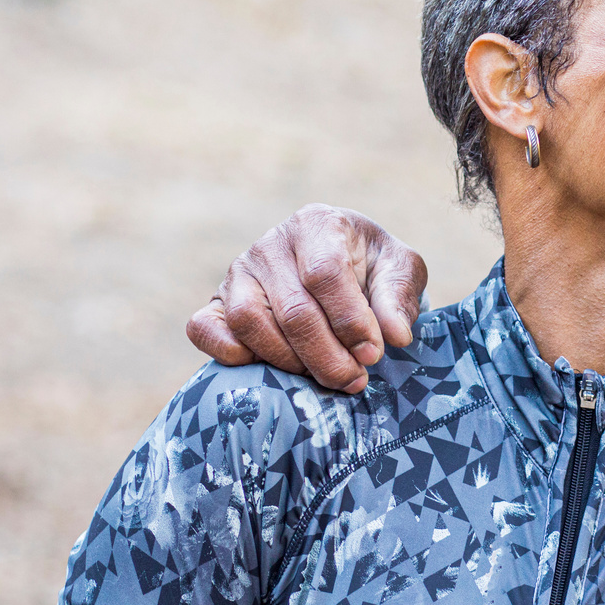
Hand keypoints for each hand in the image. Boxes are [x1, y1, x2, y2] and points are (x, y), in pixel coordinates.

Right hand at [185, 205, 427, 392]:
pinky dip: (229, 353)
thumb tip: (394, 335)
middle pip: (293, 309)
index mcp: (316, 224)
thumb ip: (398, 296)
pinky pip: (204, 328)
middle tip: (355, 380)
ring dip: (289, 361)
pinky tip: (271, 368)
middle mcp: (271, 244)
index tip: (373, 353)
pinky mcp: (216, 301)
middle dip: (328, 356)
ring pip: (249, 322)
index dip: (350, 320)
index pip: (325, 273)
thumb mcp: (399, 269)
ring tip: (323, 377)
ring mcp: (238, 272)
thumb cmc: (371, 267)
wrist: (339, 266)